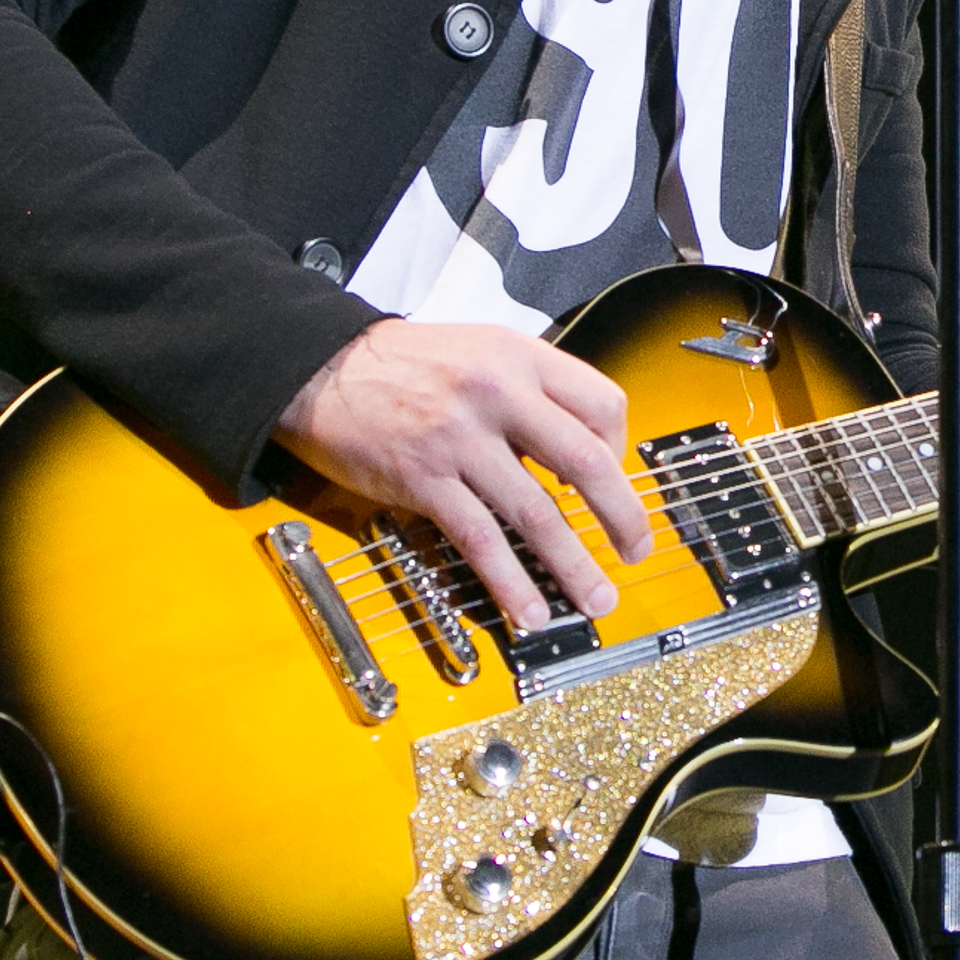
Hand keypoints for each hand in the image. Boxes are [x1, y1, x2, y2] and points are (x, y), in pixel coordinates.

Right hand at [272, 319, 652, 631]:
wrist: (323, 366)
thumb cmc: (406, 363)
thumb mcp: (482, 350)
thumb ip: (531, 393)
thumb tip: (573, 456)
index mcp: (521, 358)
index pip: (602, 405)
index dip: (620, 449)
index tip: (615, 480)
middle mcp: (499, 394)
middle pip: (586, 463)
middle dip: (622, 516)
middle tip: (637, 550)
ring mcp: (461, 439)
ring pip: (537, 513)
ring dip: (574, 565)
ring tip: (596, 599)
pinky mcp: (424, 480)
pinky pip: (480, 540)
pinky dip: (510, 582)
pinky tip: (528, 609)